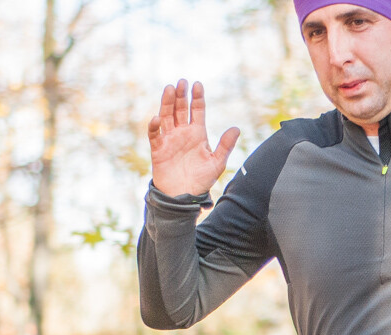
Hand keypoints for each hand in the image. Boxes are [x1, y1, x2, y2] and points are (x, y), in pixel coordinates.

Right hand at [147, 80, 239, 196]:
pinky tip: (157, 118)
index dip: (197, 97)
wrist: (184, 196)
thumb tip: (236, 128)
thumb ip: (225, 146)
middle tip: (182, 82)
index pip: (197, 110)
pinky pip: (155, 134)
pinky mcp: (158, 148)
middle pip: (180, 109)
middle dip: (181, 95)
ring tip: (170, 89)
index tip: (197, 84)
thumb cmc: (201, 180)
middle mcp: (182, 132)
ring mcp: (169, 139)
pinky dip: (154, 126)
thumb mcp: (217, 163)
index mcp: (197, 133)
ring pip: (166, 116)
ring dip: (167, 103)